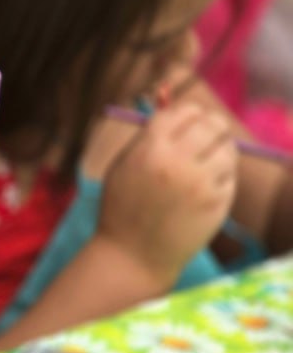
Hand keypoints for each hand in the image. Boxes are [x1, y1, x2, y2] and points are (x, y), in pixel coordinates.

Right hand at [97, 102, 237, 286]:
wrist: (132, 256)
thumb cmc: (123, 207)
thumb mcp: (124, 165)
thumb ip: (148, 133)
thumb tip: (167, 96)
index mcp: (149, 148)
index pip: (184, 111)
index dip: (189, 114)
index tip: (189, 122)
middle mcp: (176, 162)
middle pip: (211, 124)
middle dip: (211, 126)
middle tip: (207, 135)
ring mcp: (200, 182)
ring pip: (227, 148)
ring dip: (218, 152)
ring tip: (203, 165)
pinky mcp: (217, 202)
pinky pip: (229, 175)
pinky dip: (220, 178)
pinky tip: (201, 190)